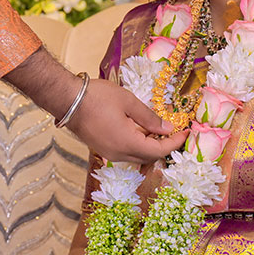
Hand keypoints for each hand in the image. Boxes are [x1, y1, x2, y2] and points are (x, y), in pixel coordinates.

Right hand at [66, 77, 187, 163]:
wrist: (67, 100)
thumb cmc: (97, 97)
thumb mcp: (128, 102)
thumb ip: (150, 117)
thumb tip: (167, 128)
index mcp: (128, 144)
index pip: (159, 151)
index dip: (175, 143)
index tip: (186, 132)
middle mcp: (118, 155)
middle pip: (148, 157)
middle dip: (164, 146)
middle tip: (175, 130)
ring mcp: (109, 154)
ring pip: (137, 156)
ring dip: (150, 145)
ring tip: (158, 126)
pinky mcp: (102, 149)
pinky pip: (126, 152)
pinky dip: (137, 144)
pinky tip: (139, 128)